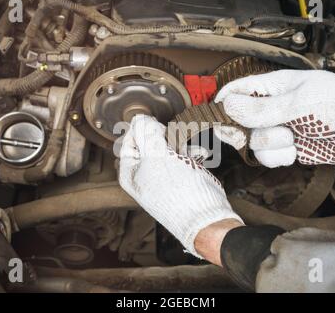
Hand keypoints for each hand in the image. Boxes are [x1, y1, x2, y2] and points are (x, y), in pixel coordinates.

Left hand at [118, 115, 242, 257]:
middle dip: (165, 137)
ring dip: (181, 144)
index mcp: (130, 172)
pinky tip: (198, 155)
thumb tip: (139, 118)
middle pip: (149, 142)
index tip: (156, 127)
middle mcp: (143, 175)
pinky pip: (182, 159)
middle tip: (173, 139)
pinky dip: (190, 154)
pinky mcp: (179, 179)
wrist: (206, 216)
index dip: (143, 129)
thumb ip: (146, 133)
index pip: (129, 140)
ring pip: (168, 149)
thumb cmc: (178, 191)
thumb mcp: (157, 155)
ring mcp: (162, 178)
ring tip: (189, 149)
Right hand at [215, 70, 334, 166]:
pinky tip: (295, 151)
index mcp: (272, 87)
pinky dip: (278, 158)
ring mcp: (278, 129)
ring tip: (292, 138)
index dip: (223, 103)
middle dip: (245, 131)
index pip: (236, 91)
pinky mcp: (287, 148)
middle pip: (238, 122)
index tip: (218, 118)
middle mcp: (271, 108)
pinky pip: (268, 157)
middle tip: (253, 134)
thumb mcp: (299, 102)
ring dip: (270, 145)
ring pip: (253, 143)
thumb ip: (262, 108)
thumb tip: (227, 106)